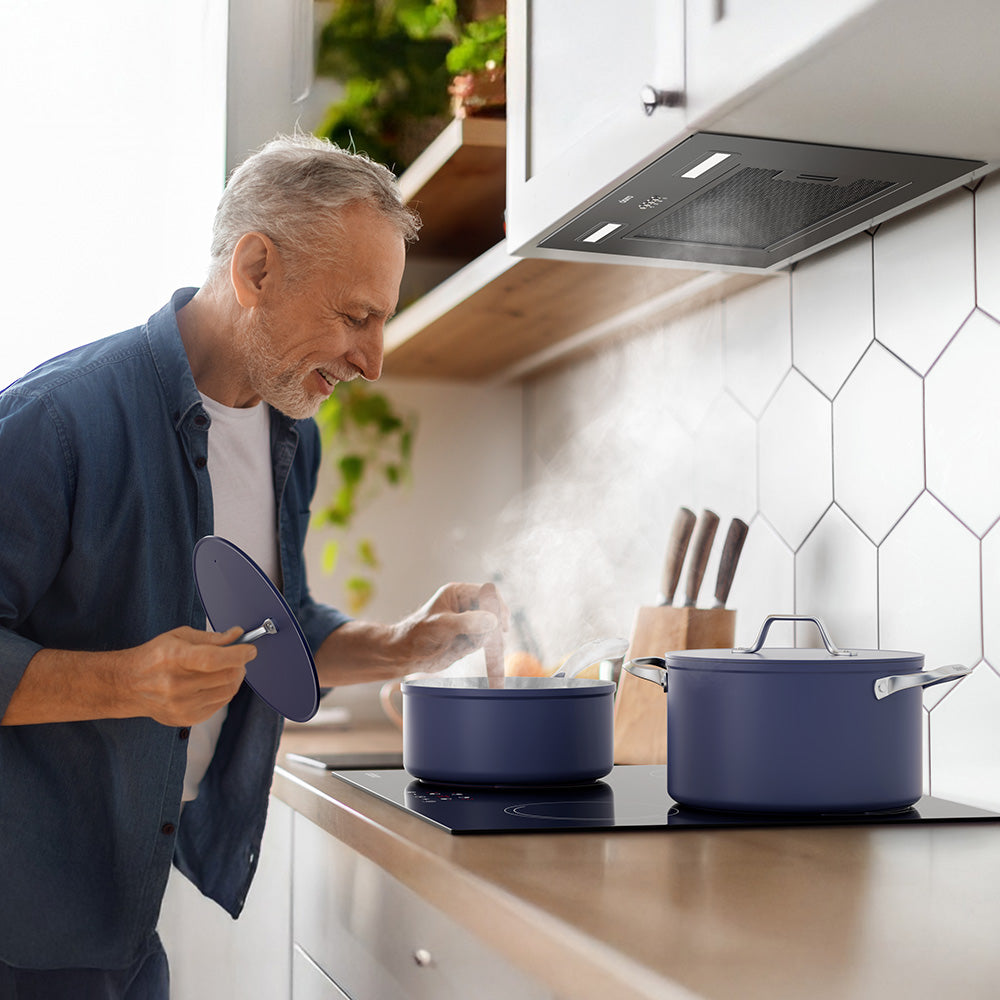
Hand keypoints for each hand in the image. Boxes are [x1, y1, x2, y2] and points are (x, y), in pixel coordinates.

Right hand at [123, 625, 254, 726]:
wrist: (129, 685)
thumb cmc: (155, 657)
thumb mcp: (179, 637)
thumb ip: (211, 638)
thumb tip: (237, 635)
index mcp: (174, 658)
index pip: (213, 659)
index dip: (237, 654)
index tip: (250, 650)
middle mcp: (176, 685)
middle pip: (226, 676)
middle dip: (239, 665)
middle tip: (239, 658)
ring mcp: (181, 705)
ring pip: (227, 692)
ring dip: (234, 679)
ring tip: (227, 669)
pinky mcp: (186, 719)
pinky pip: (220, 704)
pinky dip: (224, 692)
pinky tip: (214, 683)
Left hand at [391, 582, 508, 676]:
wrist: (406, 655)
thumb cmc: (418, 634)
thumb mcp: (443, 626)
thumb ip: (468, 622)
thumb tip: (493, 620)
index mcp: (458, 593)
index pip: (486, 592)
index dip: (496, 605)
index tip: (500, 622)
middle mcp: (465, 605)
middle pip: (493, 609)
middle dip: (494, 624)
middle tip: (495, 637)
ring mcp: (469, 622)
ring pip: (491, 627)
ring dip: (487, 638)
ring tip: (466, 644)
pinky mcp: (469, 637)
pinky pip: (484, 640)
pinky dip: (482, 647)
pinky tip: (466, 650)